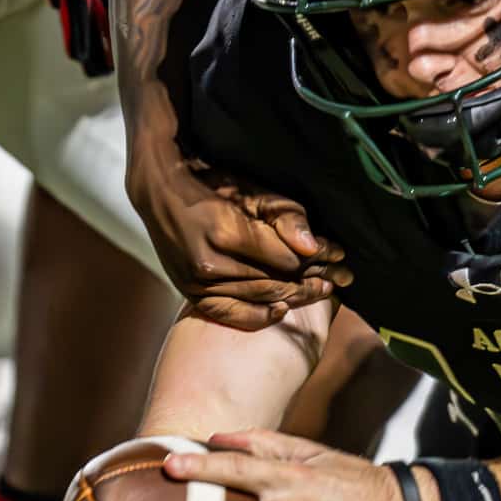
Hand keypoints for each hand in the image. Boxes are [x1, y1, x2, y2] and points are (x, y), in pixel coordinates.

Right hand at [126, 137, 352, 323]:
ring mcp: (196, 282)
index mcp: (226, 232)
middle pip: (274, 281)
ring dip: (293, 297)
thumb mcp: (252, 190)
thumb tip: (313, 248)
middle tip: (341, 278)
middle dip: (312, 280)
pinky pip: (228, 313)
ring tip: (322, 292)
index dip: (317, 258)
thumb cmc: (210, 184)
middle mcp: (209, 262)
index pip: (285, 258)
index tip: (339, 254)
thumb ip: (285, 217)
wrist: (159, 193)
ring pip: (257, 297)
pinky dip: (256, 316)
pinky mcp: (189, 292)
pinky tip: (279, 312)